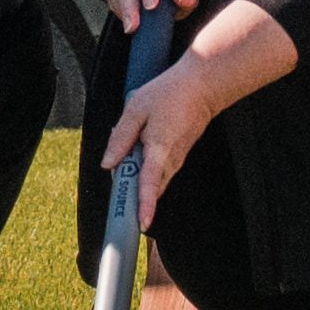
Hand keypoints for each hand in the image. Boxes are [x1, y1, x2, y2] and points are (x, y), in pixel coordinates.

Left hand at [111, 44, 251, 217]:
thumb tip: (108, 163)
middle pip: (149, 188)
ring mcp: (176, 159)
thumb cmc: (170, 93)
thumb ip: (120, 138)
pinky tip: (138, 151)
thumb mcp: (136, 109)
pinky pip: (158, 171)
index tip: (142, 223)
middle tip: (117, 186)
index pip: (150, 185)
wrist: (202, 86)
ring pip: (153, 181)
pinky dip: (145, 170)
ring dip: (137, 180)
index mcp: (159, 150)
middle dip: (132, 193)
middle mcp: (171, 160)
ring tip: (126, 161)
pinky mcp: (178, 155)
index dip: (145, 206)